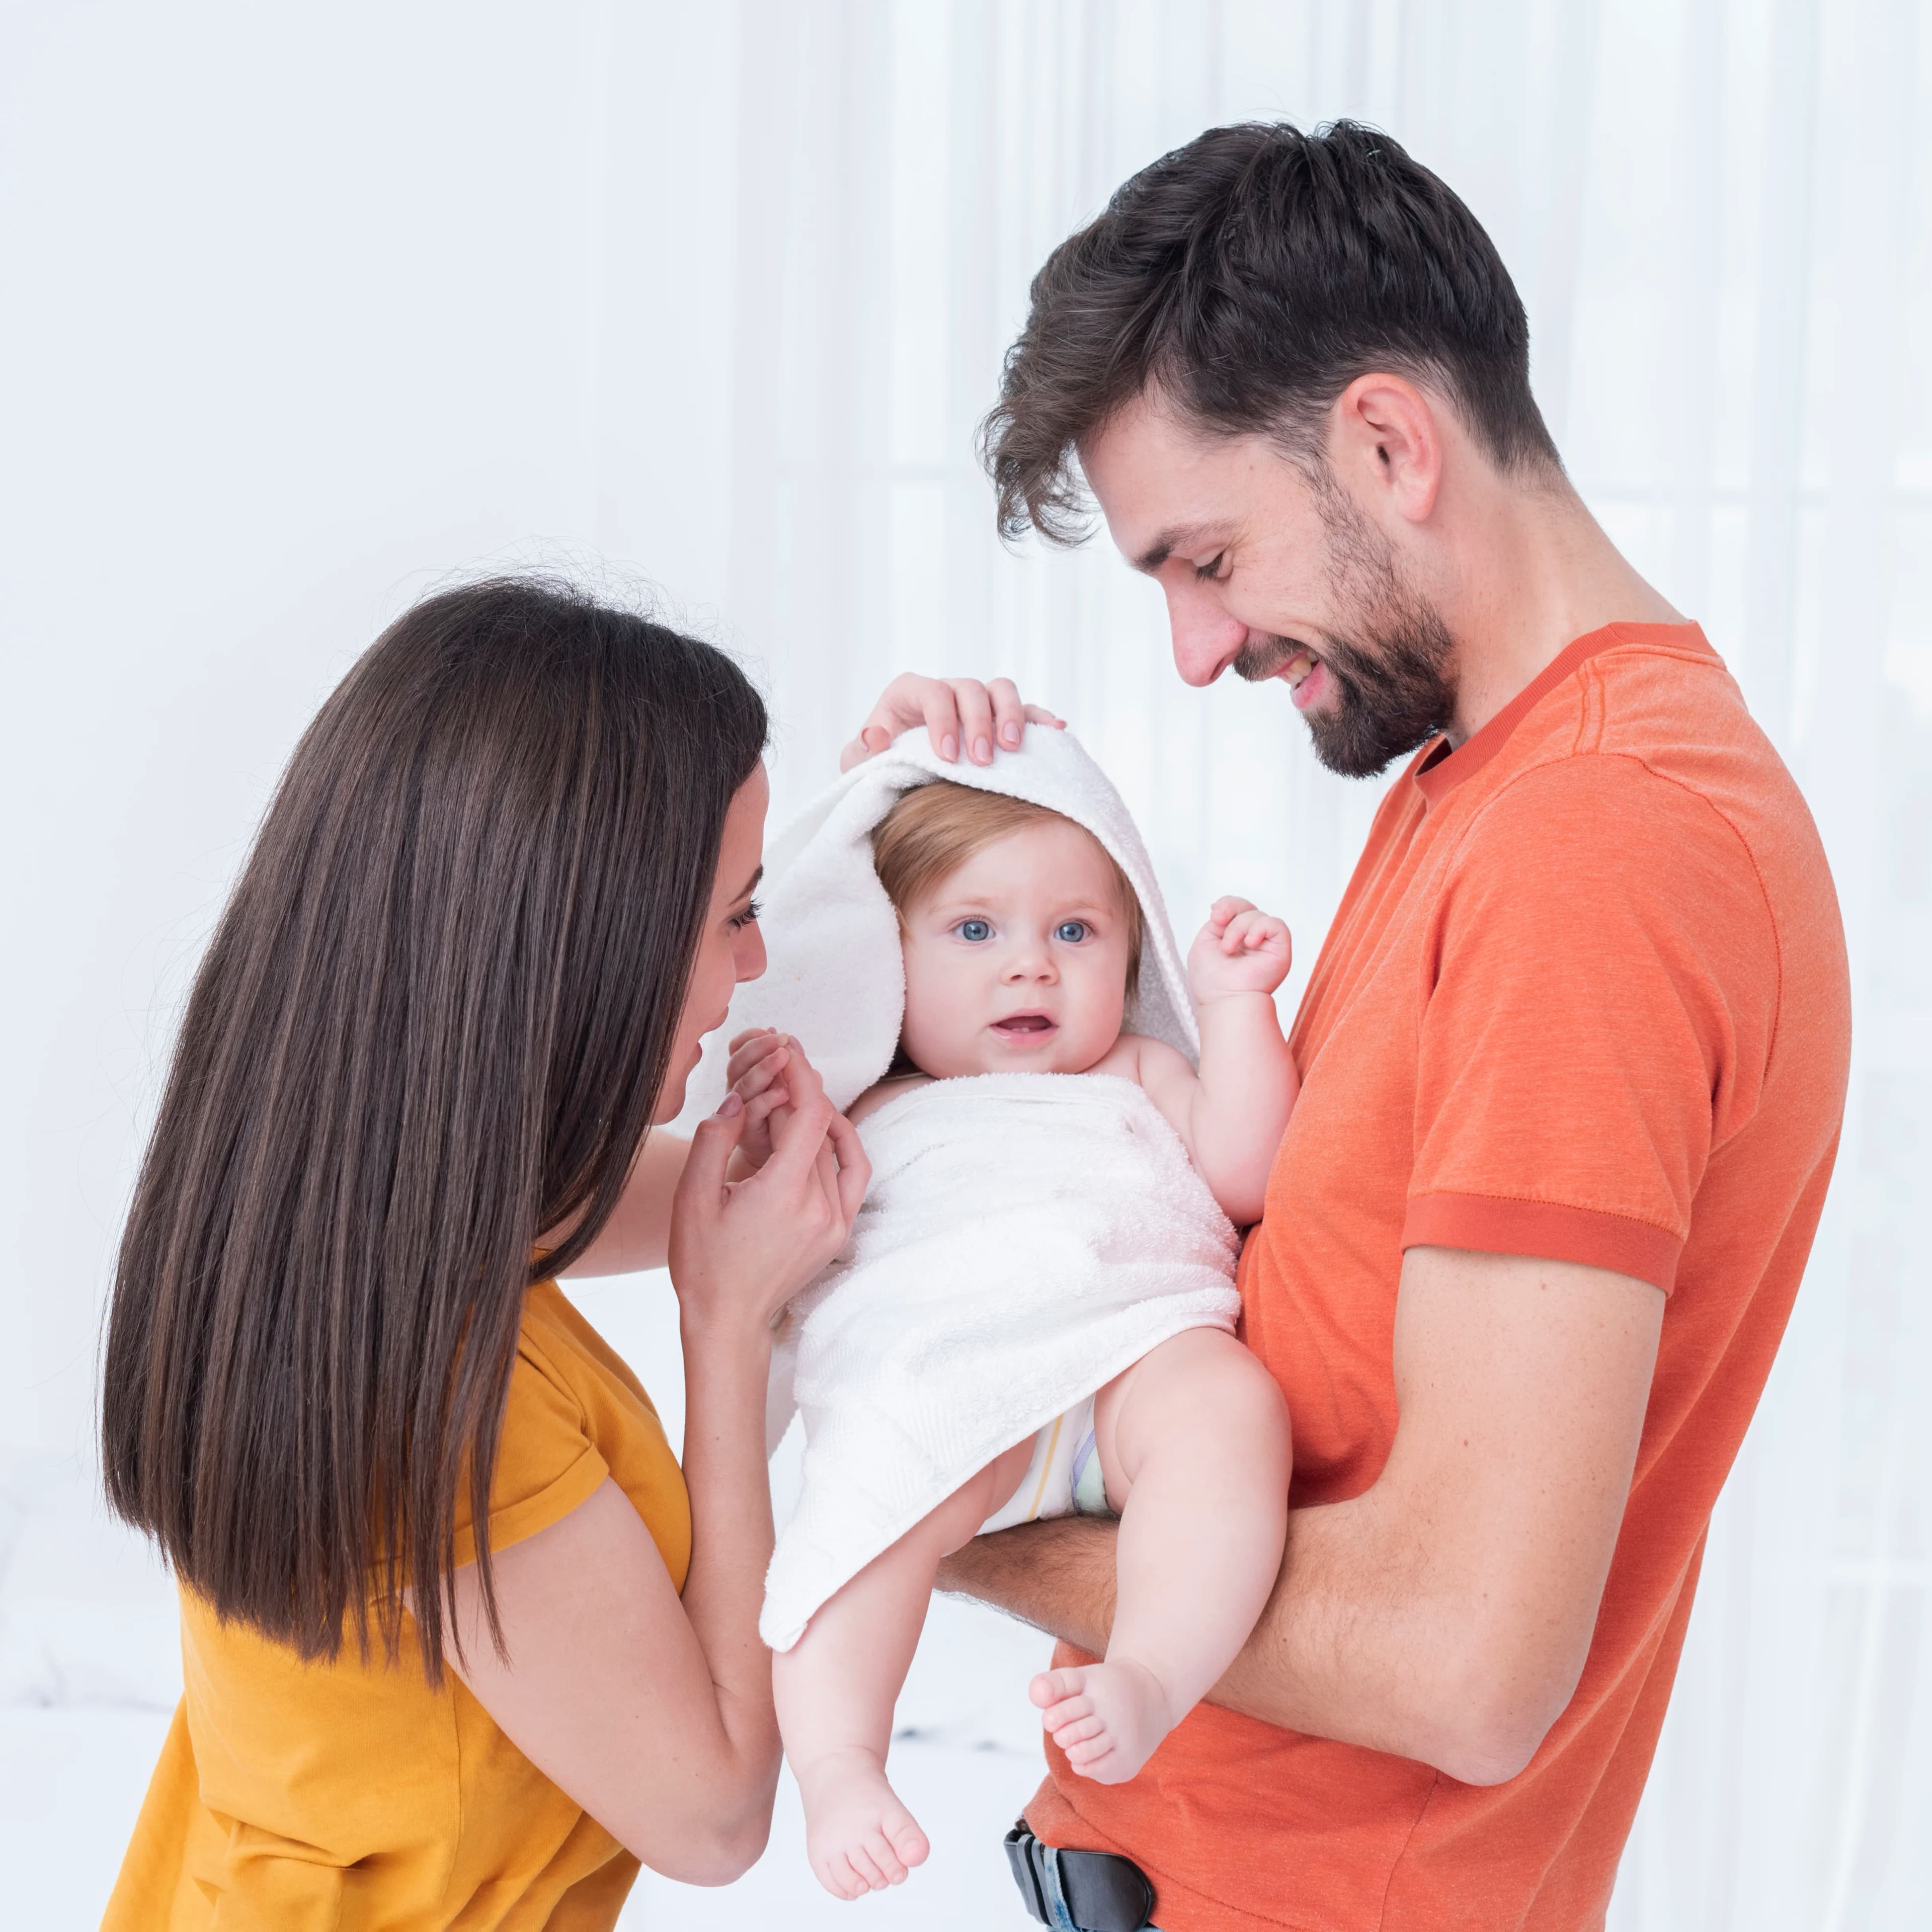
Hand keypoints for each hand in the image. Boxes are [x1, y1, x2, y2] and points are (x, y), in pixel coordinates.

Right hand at [670, 1054, 869, 1336]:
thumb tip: (738, 1098)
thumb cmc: (703, 1262)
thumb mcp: (692, 1198)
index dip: (801, 1075)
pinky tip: (822, 1132)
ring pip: (832, 1149)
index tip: (787, 1050)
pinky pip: (852, 1174)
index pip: (811, 1114)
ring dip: (811, 1121)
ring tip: (782, 1108)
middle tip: (766, 1081)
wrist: (727, 1318)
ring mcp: (836, 1221)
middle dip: (793, 1098)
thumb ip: (714, 1140)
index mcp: (786, 1193)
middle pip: (819, 1128)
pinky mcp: (840, 1231)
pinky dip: (841, 1146)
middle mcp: (821, 1206)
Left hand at [839, 674, 1064, 771]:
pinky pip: (1026, 708)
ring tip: (1012, 748)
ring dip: (1011, 715)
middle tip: (982, 760)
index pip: (931, 693)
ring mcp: (975, 703)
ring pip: (1000, 689)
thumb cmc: (878, 768)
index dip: (942, 721)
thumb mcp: (860, 763)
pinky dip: (1040, 717)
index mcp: (910, 693)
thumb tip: (873, 736)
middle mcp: (946, 690)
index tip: (947, 757)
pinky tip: (1056, 731)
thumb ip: (860, 751)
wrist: (897, 778)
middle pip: (970, 688)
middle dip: (979, 722)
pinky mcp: (998, 718)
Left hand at [1188, 897, 1291, 1002]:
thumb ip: (1219, 922)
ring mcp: (1266, 945)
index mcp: (1235, 938)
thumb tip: (1227, 910)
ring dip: (1238, 927)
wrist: (1222, 999)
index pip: (1237, 908)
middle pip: (1248, 907)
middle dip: (1231, 908)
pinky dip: (1259, 928)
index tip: (1215, 915)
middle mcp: (1253, 941)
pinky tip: (1249, 943)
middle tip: (1218, 921)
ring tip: (1228, 949)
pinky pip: (1276, 924)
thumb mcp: (1205, 942)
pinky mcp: (1280, 950)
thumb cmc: (1210, 980)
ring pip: (1258, 915)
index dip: (1227, 904)